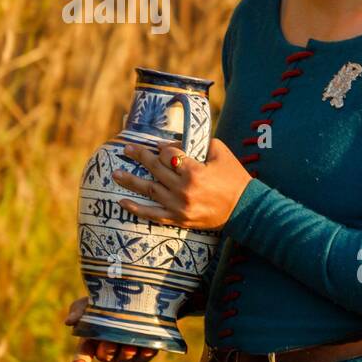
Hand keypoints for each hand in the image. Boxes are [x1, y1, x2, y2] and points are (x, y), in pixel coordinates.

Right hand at [62, 296, 158, 361]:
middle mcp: (108, 349)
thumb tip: (69, 322)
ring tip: (129, 344)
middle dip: (107, 351)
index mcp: (91, 339)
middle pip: (105, 356)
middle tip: (110, 341)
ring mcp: (126, 352)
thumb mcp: (90, 301)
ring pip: (124, 360)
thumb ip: (78, 310)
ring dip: (126, 354)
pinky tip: (147, 347)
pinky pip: (144, 357)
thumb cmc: (106, 299)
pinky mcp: (144, 351)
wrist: (134, 293)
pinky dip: (145, 354)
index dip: (80, 361)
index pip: (83, 353)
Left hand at [112, 138, 250, 231]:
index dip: (162, 148)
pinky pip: (153, 214)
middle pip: (155, 169)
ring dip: (130, 181)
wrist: (245, 209)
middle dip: (139, 156)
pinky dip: (137, 209)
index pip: (169, 155)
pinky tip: (122, 202)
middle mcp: (183, 189)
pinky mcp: (179, 219)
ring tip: (115, 173)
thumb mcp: (221, 153)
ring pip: (149, 190)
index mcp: (194, 171)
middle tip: (125, 149)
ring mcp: (179, 206)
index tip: (158, 145)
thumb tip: (178, 142)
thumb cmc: (234, 178)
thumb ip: (200, 144)